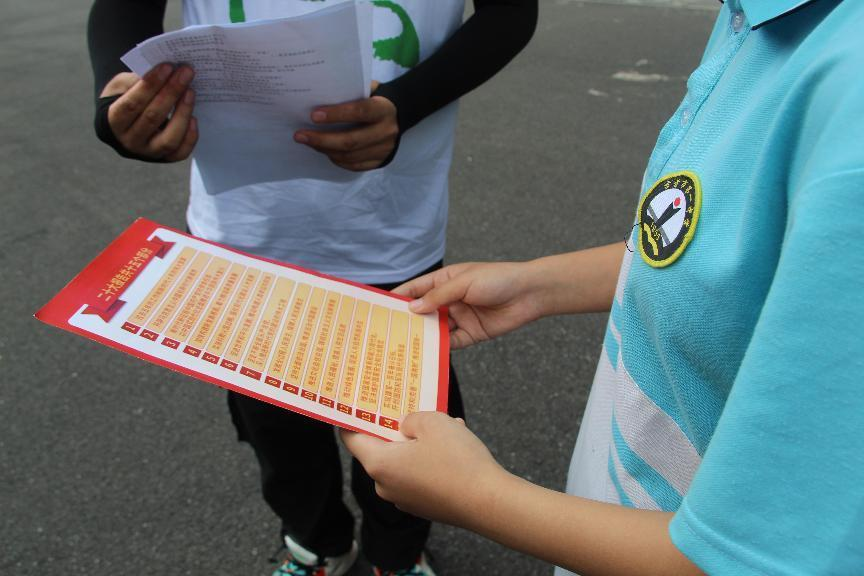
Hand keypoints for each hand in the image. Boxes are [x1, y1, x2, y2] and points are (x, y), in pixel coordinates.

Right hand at [101, 63, 197, 160]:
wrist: (127, 127)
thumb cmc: (125, 100)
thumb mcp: (121, 86)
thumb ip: (137, 79)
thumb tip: (164, 71)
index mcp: (113, 121)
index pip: (132, 103)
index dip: (150, 84)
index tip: (167, 67)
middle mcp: (130, 141)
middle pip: (152, 117)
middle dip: (171, 92)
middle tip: (186, 72)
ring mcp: (149, 153)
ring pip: (169, 139)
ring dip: (182, 113)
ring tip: (191, 91)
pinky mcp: (166, 158)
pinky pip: (181, 152)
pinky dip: (190, 136)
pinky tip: (194, 118)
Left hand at [294, 81, 398, 170]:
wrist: (401, 114)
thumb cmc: (376, 98)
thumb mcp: (369, 89)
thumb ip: (350, 91)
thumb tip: (319, 95)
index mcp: (384, 109)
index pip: (359, 112)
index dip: (336, 115)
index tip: (313, 115)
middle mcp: (386, 131)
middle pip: (351, 141)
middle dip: (322, 139)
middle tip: (300, 136)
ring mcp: (384, 149)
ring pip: (349, 156)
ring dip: (325, 150)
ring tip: (308, 142)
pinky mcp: (380, 161)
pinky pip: (354, 166)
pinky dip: (336, 160)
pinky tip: (325, 151)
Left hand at [341, 412, 508, 525]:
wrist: (488, 503)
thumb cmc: (457, 461)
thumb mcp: (432, 422)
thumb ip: (411, 419)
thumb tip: (406, 427)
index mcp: (379, 464)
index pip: (351, 438)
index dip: (353, 418)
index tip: (356, 403)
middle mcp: (385, 485)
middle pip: (381, 449)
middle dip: (397, 428)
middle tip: (412, 409)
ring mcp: (405, 499)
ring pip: (404, 461)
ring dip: (419, 442)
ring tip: (446, 425)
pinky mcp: (424, 506)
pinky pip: (419, 475)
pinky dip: (430, 460)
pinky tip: (454, 446)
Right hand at [393, 261, 544, 348]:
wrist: (530, 293)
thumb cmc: (497, 279)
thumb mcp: (463, 283)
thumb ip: (438, 297)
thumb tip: (412, 309)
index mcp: (445, 281)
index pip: (416, 289)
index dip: (398, 298)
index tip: (379, 308)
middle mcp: (449, 300)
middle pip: (423, 312)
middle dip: (407, 322)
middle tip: (386, 333)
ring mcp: (460, 318)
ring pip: (435, 330)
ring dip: (422, 337)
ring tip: (402, 348)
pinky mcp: (471, 334)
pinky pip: (451, 343)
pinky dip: (439, 349)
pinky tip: (426, 355)